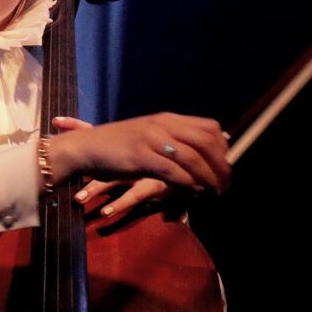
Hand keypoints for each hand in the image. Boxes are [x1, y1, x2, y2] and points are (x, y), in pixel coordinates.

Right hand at [47, 112, 230, 196]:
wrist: (85, 147)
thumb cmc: (116, 145)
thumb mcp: (147, 137)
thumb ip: (171, 141)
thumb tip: (198, 153)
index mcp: (167, 119)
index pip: (208, 127)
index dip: (223, 147)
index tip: (224, 165)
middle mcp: (163, 125)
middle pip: (206, 142)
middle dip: (221, 166)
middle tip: (225, 184)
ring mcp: (152, 139)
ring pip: (193, 158)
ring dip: (208, 178)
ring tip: (214, 192)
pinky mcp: (141, 156)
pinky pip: (174, 171)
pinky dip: (188, 183)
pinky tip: (194, 191)